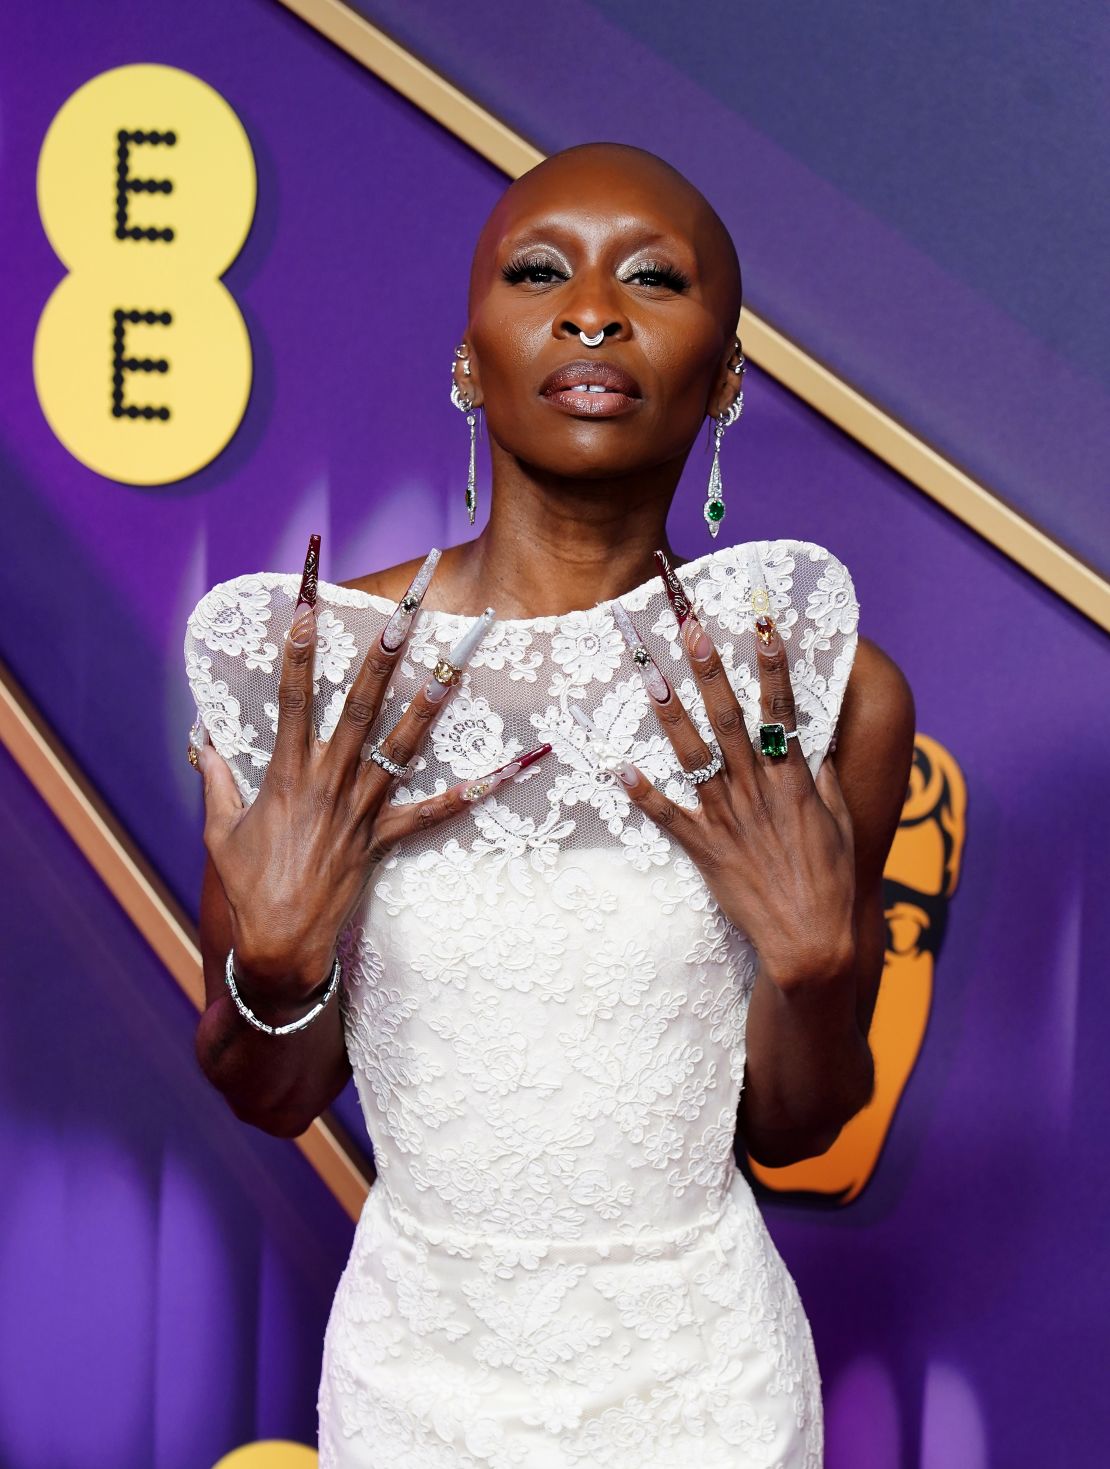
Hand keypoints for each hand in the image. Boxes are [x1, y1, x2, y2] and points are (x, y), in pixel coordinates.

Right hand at [190, 536, 548, 1009]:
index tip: (308, 605)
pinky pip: (439, 811)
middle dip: (382, 655)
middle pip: (359, 705)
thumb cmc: (248, 884)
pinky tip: (515, 767)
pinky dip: (478, 789)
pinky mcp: (387, 837)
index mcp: (286, 773)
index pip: (293, 698)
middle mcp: (329, 781)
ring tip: (458, 662)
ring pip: (403, 744)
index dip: (299, 650)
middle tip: (405, 611)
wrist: (281, 942)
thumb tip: (198, 736)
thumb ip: (213, 775)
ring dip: (432, 701)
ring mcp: (363, 808)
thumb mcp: (219, 827)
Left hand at [614, 607, 856, 992]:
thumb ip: (821, 777)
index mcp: (793, 780)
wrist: (811, 942)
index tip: (762, 622)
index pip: (782, 710)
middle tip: (690, 628)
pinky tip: (619, 768)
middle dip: (709, 670)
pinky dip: (644, 794)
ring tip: (647, 676)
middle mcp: (758, 791)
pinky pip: (668, 817)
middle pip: (729, 718)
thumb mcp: (836, 821)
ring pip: (693, 755)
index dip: (772, 664)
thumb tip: (817, 738)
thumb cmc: (829, 880)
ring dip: (669, 713)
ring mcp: (728, 818)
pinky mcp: (705, 849)